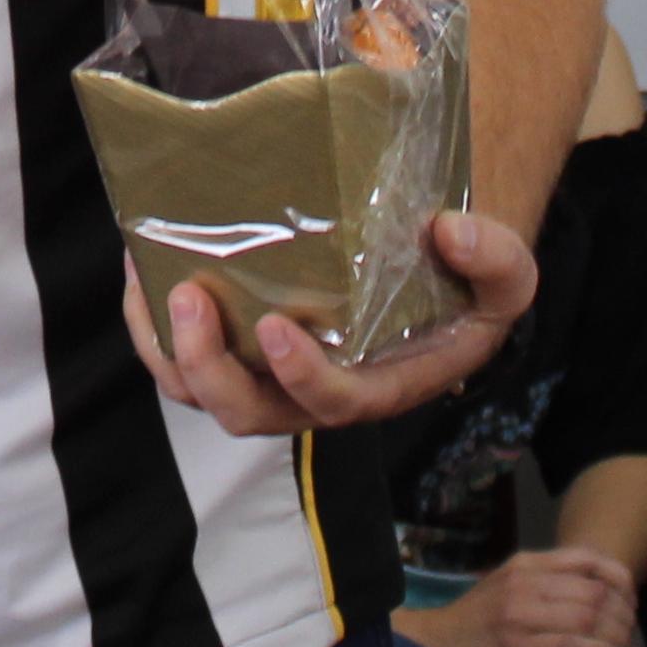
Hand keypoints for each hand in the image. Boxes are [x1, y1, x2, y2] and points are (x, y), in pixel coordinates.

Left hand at [120, 210, 537, 436]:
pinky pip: (182, 357)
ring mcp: (268, 375)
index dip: (302, 377)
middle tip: (190, 298)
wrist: (429, 271)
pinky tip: (142, 268)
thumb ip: (495, 260)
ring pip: (202, 392)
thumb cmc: (464, 284)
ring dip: (167, 348)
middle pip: (247, 412)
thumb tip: (448, 234)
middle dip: (210, 367)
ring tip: (149, 282)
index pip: (334, 403)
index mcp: (378, 385)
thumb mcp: (504, 276)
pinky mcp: (238, 347)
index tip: (275, 329)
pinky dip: (153, 324)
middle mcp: (314, 391)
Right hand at [461, 543, 636, 646]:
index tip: (632, 595)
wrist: (435, 646)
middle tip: (633, 627)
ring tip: (627, 646)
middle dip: (623, 611)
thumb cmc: (476, 620)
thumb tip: (592, 582)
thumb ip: (542, 579)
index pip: (585, 558)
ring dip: (616, 633)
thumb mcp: (506, 584)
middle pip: (592, 591)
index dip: (618, 576)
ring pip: (587, 618)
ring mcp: (519, 616)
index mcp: (523, 563)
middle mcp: (523, 582)